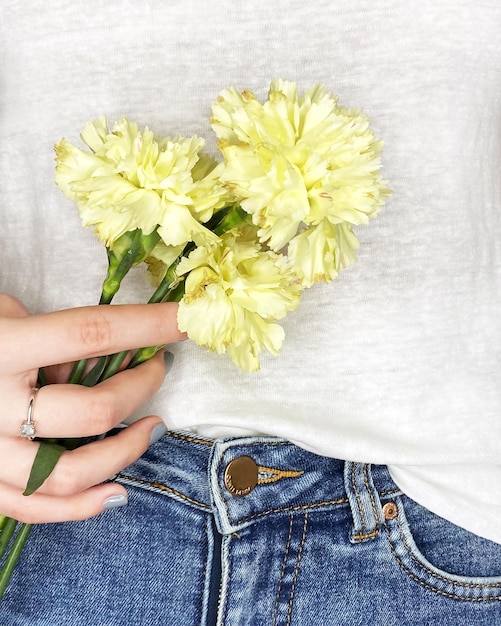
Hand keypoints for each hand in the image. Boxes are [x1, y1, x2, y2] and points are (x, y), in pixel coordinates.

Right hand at [0, 294, 184, 523]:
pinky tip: (116, 491)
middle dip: (140, 388)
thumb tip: (106, 360)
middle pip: (90, 410)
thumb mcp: (0, 317)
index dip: (148, 325)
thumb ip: (50, 337)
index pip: (92, 333)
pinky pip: (37, 508)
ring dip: (125, 451)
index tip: (188, 319)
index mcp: (0, 349)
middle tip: (158, 369)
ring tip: (152, 428)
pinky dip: (84, 506)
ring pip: (69, 472)